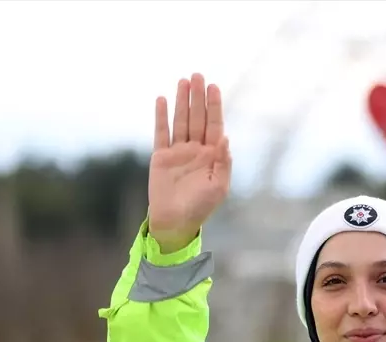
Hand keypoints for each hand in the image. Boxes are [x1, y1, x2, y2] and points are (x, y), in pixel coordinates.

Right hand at [149, 73, 231, 252]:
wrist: (175, 222)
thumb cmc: (201, 207)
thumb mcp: (219, 187)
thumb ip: (223, 162)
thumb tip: (225, 138)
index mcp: (212, 156)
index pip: (214, 126)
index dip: (214, 107)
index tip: (214, 88)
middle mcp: (196, 150)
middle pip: (198, 118)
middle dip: (198, 97)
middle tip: (198, 75)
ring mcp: (178, 152)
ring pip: (181, 120)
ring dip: (182, 101)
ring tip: (183, 81)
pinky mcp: (160, 157)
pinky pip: (161, 132)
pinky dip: (161, 116)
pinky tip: (162, 100)